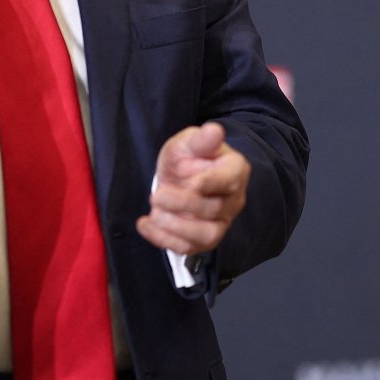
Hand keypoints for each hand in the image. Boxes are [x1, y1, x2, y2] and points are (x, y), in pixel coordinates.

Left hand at [136, 122, 248, 256]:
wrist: (180, 177)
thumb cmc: (188, 157)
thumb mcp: (188, 142)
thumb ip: (200, 139)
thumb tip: (214, 130)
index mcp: (235, 170)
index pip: (229, 180)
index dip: (210, 182)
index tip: (190, 182)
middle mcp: (233, 199)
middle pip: (214, 209)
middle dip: (183, 204)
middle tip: (157, 195)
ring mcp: (220, 223)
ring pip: (207, 235)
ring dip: (177, 227)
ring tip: (154, 213)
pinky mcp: (203, 241)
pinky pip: (188, 248)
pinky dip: (164, 239)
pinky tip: (145, 224)